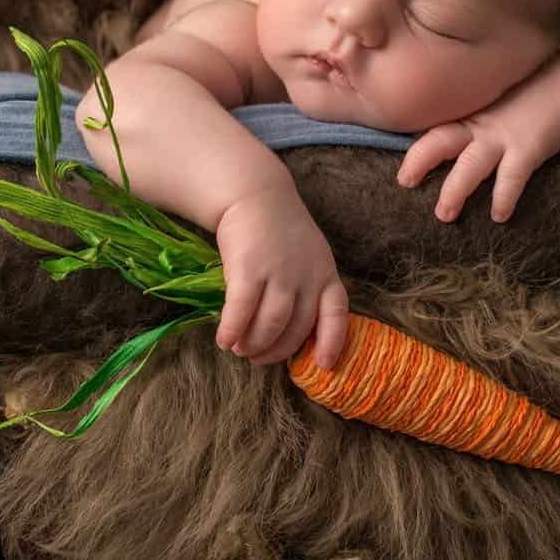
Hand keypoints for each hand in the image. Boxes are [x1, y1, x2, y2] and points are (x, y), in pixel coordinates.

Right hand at [212, 185, 351, 368]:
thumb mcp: (309, 256)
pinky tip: (223, 340)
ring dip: (253, 344)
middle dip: (276, 351)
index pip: (336, 314)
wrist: (255, 194)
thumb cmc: (281, 231)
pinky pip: (241, 311)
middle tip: (257, 358)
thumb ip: (307, 289)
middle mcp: (306, 276)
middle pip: (296, 328)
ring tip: (240, 349)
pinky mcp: (249, 268)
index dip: (332, 342)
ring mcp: (279, 272)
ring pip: (270, 324)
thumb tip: (293, 332)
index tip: (323, 365)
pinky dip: (232, 330)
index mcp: (325, 274)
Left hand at [396, 98, 559, 223]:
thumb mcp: (491, 112)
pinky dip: (504, 198)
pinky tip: (499, 216)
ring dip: (455, 190)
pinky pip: (511, 177)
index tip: (401, 176)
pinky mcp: (527, 148)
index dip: (413, 152)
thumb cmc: (526, 105)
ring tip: (444, 215)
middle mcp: (479, 126)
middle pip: (440, 140)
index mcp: (467, 119)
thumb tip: (449, 156)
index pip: (433, 133)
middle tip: (405, 183)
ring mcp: (503, 137)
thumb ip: (471, 130)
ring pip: (470, 164)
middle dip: (419, 161)